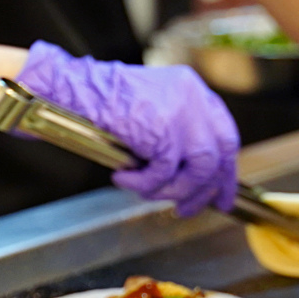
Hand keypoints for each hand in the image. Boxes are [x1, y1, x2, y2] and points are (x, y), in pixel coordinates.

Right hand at [16, 41, 239, 216]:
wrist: (74, 89)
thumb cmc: (100, 99)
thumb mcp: (149, 106)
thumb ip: (173, 130)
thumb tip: (188, 174)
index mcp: (192, 89)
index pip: (224, 133)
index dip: (224, 167)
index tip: (218, 191)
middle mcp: (193, 98)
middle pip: (220, 154)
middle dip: (207, 188)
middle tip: (189, 209)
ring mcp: (181, 114)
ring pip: (198, 170)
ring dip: (172, 190)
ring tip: (146, 193)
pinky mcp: (163, 133)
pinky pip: (162, 174)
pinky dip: (143, 184)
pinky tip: (123, 179)